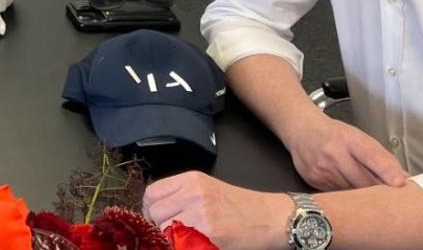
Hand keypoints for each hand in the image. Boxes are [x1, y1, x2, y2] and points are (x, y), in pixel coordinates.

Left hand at [143, 171, 292, 249]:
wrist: (271, 218)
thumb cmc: (241, 206)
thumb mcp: (207, 189)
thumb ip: (180, 195)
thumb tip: (153, 210)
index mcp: (191, 179)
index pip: (151, 193)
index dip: (151, 209)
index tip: (159, 218)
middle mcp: (193, 193)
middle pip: (154, 212)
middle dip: (160, 225)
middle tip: (176, 231)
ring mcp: (200, 214)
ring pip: (164, 230)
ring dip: (171, 237)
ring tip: (189, 237)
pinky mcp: (208, 235)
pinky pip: (179, 243)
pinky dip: (183, 245)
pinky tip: (198, 244)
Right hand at [285, 114, 408, 189]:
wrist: (302, 130)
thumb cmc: (334, 134)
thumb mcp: (359, 137)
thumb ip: (381, 157)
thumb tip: (404, 179)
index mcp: (349, 139)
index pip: (371, 156)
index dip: (387, 171)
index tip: (401, 183)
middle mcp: (334, 153)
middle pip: (363, 181)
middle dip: (379, 191)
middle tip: (391, 198)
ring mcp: (322, 168)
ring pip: (351, 192)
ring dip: (363, 196)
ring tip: (368, 193)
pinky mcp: (314, 181)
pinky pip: (338, 195)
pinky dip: (346, 195)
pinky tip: (347, 187)